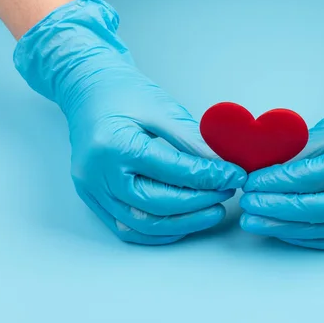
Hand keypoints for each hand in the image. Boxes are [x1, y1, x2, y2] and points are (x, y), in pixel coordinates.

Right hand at [14, 0, 245, 244]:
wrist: (88, 91)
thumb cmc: (124, 93)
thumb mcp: (163, 109)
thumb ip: (193, 141)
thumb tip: (224, 167)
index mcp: (114, 144)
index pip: (170, 170)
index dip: (208, 177)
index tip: (235, 175)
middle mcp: (98, 173)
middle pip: (155, 203)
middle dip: (199, 203)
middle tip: (228, 192)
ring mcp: (92, 190)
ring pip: (142, 223)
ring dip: (183, 223)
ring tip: (213, 210)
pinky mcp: (94, 200)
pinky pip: (128, 228)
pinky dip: (160, 231)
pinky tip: (185, 222)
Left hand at [240, 50, 323, 249]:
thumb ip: (303, 149)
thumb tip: (266, 171)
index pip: (314, 177)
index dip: (277, 182)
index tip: (251, 182)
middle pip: (320, 209)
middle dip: (278, 210)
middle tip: (248, 206)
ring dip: (289, 229)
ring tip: (259, 222)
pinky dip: (312, 236)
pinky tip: (287, 231)